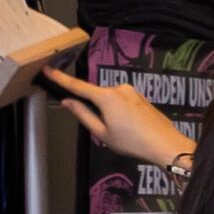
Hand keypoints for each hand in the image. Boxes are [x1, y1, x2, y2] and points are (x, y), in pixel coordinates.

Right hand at [45, 74, 194, 172]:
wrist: (165, 144)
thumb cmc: (133, 141)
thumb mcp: (102, 132)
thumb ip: (82, 114)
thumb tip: (68, 102)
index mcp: (107, 97)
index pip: (78, 86)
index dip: (61, 78)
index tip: (48, 69)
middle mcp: (119, 89)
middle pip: (96, 95)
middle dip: (94, 109)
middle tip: (106, 129)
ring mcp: (132, 91)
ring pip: (109, 99)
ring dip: (108, 112)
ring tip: (122, 131)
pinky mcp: (141, 96)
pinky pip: (122, 101)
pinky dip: (119, 112)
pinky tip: (130, 127)